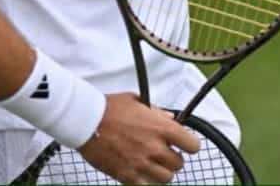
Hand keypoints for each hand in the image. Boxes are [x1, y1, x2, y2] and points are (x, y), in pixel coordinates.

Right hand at [78, 94, 200, 184]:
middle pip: (179, 164)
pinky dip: (146, 181)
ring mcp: (142, 164)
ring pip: (166, 179)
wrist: (86, 121)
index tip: (183, 143)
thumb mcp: (137, 101)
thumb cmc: (109, 108)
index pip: (192, 146)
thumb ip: (157, 111)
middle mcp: (155, 148)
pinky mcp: (128, 176)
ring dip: (161, 171)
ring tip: (151, 163)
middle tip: (162, 152)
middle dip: (172, 158)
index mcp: (161, 128)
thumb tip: (171, 119)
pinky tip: (140, 172)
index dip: (189, 144)